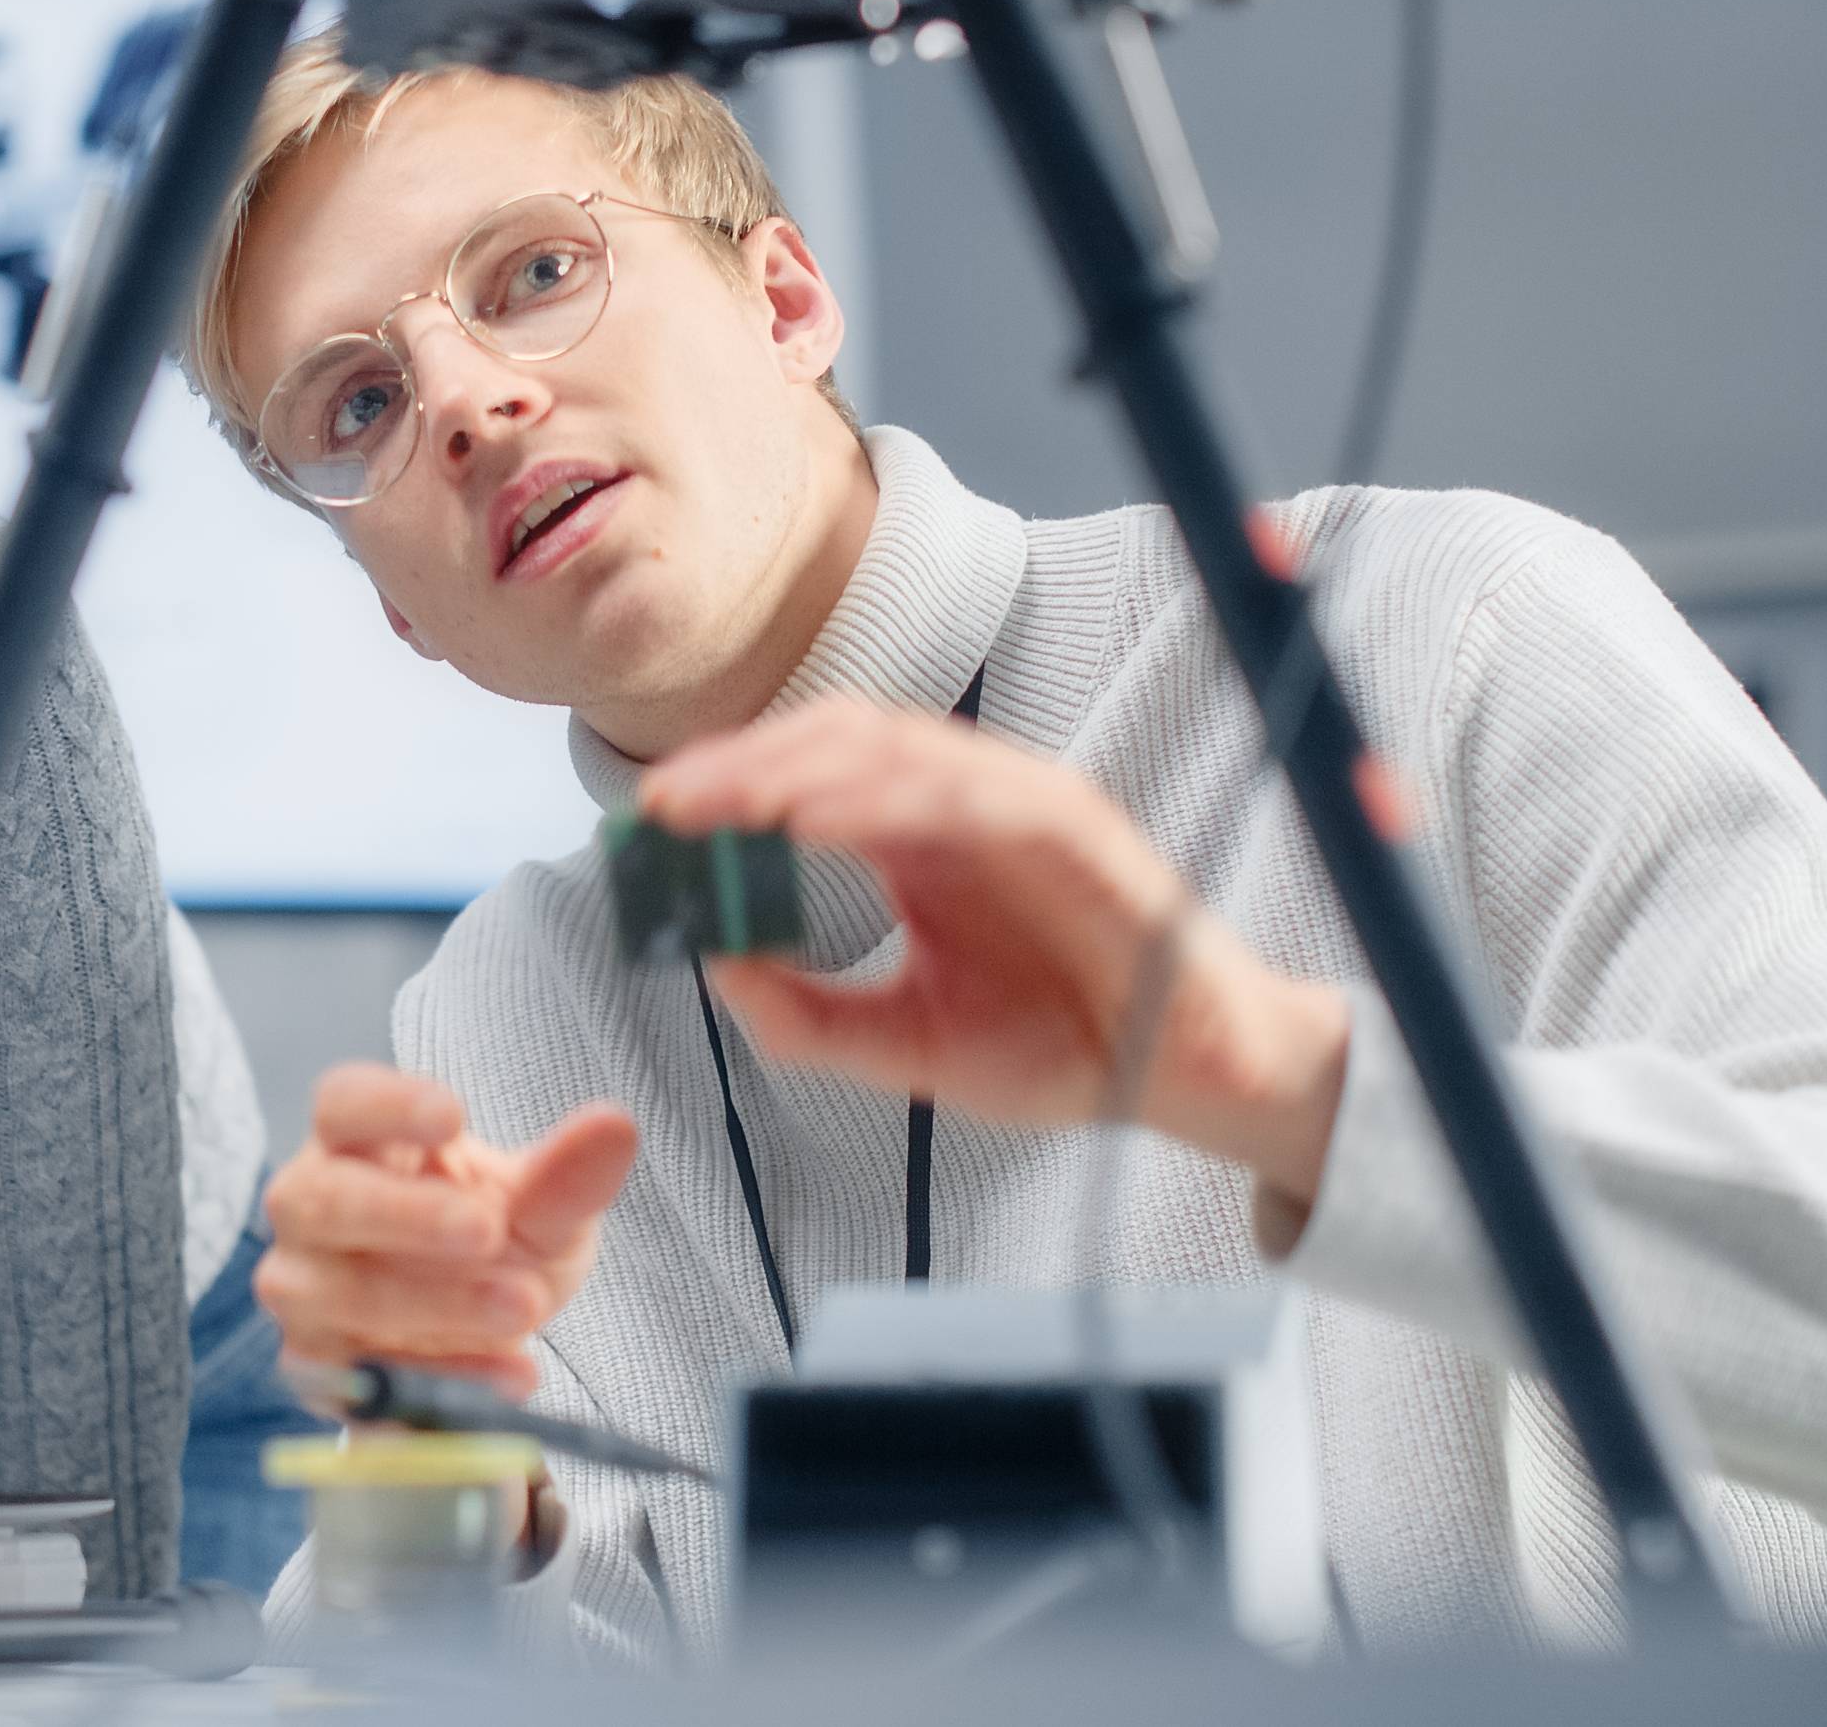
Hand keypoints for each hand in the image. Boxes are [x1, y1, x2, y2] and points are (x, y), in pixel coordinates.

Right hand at [253, 1065, 637, 1399]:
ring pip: (339, 1292)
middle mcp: (311, 1209)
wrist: (478, 1334)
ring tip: (521, 1304)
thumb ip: (566, 1174)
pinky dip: (446, 1376)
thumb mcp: (543, 1208)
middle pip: (323, 1199)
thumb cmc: (491, 1240)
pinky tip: (512, 1373)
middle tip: (487, 1229)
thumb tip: (614, 1125)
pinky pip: (370, 1374)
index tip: (452, 1117)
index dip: (386, 1106)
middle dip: (406, 1215)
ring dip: (434, 1302)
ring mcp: (305, 1290)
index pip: (343, 1104)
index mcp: (356, 1142)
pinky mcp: (319, 1366)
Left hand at [637, 698, 1353, 1209]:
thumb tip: (711, 968)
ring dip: (804, 768)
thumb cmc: (1060, 1049)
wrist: (1180, 1083)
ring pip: (899, 752)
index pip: (808, 774)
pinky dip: (897, 797)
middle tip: (664, 800)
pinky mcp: (1077, 830)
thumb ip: (806, 1016)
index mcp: (918, 840)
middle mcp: (963, 807)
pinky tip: (823, 819)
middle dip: (744, 763)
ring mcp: (1021, 807)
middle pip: (838, 743)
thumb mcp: (904, 1044)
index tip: (646, 816)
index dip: (728, 782)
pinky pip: (977, 795)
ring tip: (725, 799)